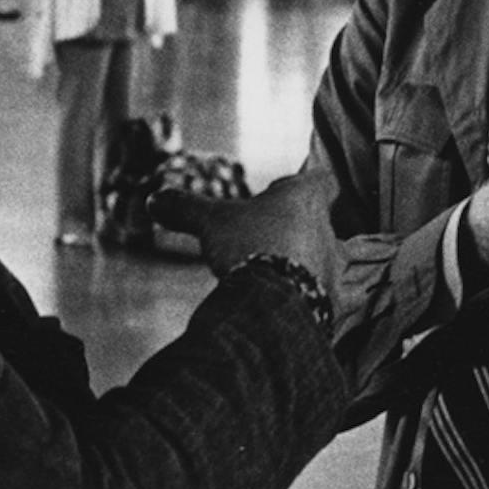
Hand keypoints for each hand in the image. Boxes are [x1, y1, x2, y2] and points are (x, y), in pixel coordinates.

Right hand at [154, 169, 339, 291]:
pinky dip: (316, 302)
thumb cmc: (249, 247)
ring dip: (313, 267)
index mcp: (305, 200)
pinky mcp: (332, 304)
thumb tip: (154, 200)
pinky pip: (332, 300)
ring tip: (286, 276)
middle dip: (304, 231)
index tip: (279, 194)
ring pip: (332, 262)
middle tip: (277, 240)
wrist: (273, 303)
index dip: (302, 185)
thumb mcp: (211, 222)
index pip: (320, 180)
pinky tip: (297, 309)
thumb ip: (186, 208)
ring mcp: (334, 269)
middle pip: (325, 223)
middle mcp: (328, 232)